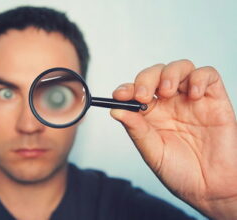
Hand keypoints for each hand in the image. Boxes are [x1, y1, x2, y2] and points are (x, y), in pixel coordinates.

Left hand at [111, 60, 236, 218]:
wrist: (210, 188)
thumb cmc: (180, 172)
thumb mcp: (152, 152)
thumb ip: (136, 129)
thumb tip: (115, 110)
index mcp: (151, 114)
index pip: (136, 91)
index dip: (127, 88)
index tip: (119, 95)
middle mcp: (170, 103)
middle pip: (156, 74)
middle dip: (146, 79)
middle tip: (143, 95)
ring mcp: (191, 99)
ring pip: (180, 68)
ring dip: (170, 74)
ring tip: (167, 91)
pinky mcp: (214, 100)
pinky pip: (208, 75)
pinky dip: (199, 78)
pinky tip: (193, 94)